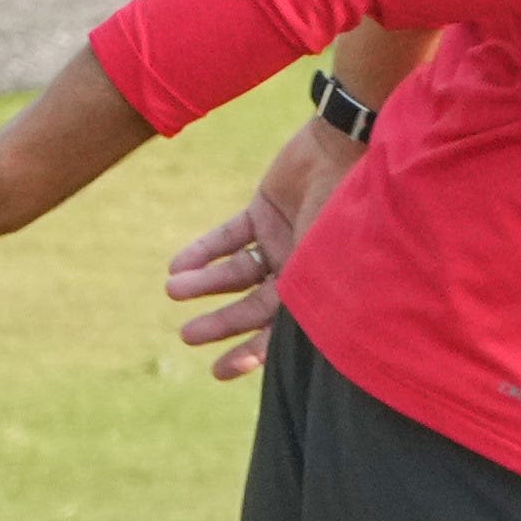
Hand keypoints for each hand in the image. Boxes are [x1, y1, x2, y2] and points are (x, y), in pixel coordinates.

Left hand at [166, 118, 362, 381]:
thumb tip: (282, 348)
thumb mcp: (326, 265)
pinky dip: (203, 251)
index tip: (218, 372)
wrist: (344, 148)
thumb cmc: (346, 211)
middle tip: (188, 336)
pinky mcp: (264, 210)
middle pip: (253, 306)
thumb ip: (304, 302)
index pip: (281, 332)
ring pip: (235, 271)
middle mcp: (299, 269)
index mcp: (320, 288)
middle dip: (220, 323)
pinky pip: (229, 236)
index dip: (250, 353)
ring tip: (174, 290)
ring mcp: (281, 239)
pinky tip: (178, 265)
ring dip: (204, 283)